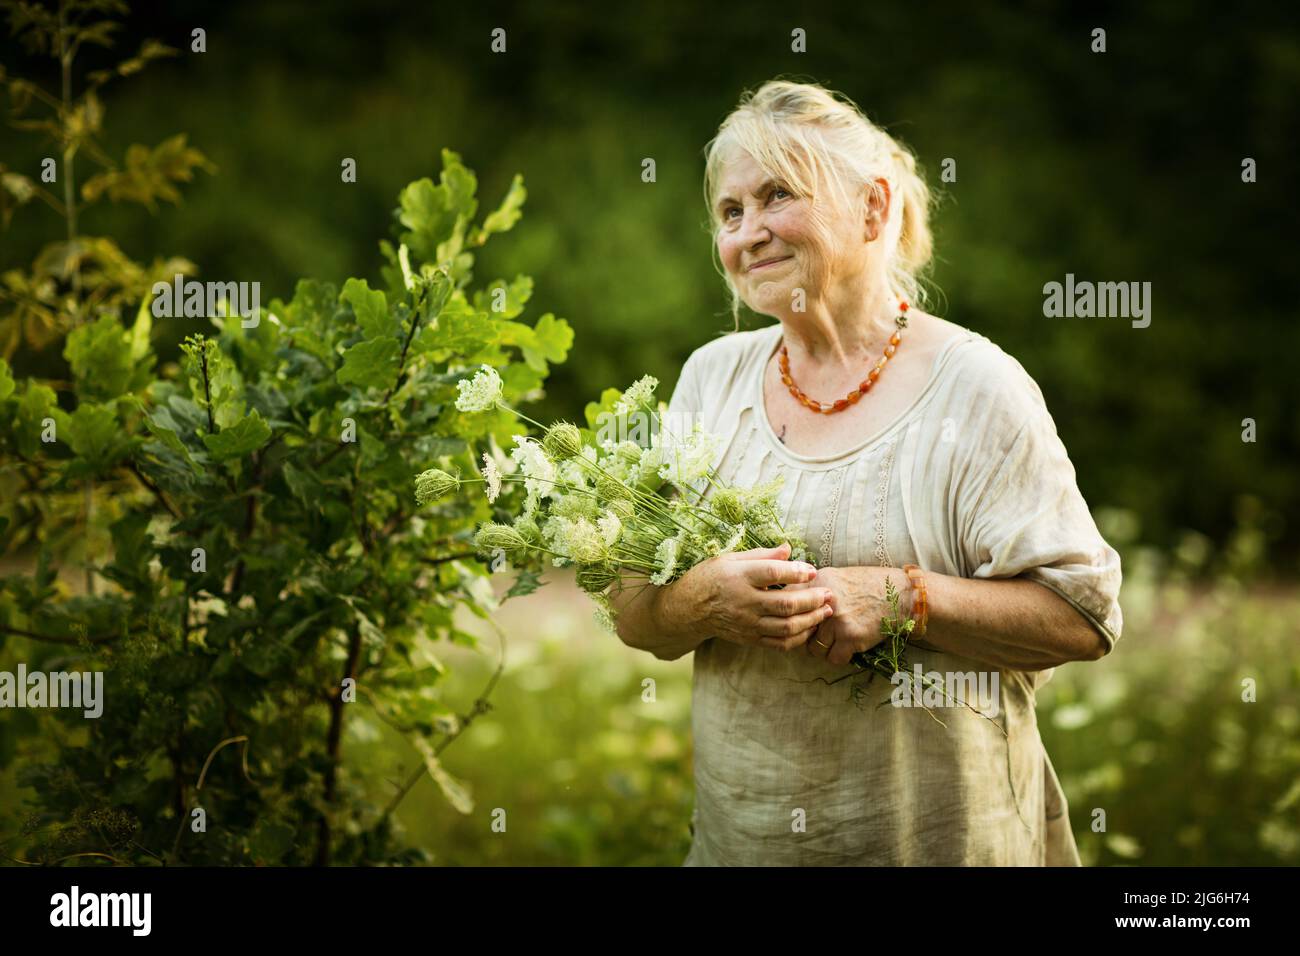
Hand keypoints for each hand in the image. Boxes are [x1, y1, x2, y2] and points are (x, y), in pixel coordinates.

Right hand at [658, 542, 834, 651]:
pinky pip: (779, 643)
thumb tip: (789, 549)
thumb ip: (762, 555)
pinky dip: (799, 638)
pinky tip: (810, 627)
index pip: (771, 574)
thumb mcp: (731, 558)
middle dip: (812, 599)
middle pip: (785, 604)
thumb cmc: (712, 577)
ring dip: (811, 620)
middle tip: (829, 593)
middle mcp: (744, 602)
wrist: (690, 608)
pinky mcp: (750, 639)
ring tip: (826, 611)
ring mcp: (747, 624)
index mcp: (738, 577)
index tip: (812, 570)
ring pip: (786, 627)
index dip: (795, 572)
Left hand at [793, 566, 892, 666]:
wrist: (901, 594)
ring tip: (834, 641)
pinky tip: (847, 648)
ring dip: (822, 648)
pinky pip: (833, 658)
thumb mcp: (836, 577)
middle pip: (796, 629)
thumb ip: (812, 589)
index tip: (791, 621)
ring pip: (813, 648)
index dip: (786, 615)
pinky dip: (839, 657)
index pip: (785, 603)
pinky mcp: (851, 638)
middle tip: (813, 635)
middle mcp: (824, 600)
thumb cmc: (867, 585)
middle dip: (802, 635)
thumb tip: (788, 605)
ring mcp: (837, 620)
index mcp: (817, 582)